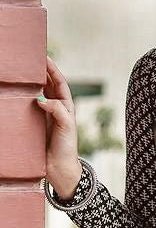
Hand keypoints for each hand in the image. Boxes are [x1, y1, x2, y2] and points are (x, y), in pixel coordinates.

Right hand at [35, 56, 81, 195]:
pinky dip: (23, 99)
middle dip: (40, 72)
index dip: (52, 70)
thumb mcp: (66, 127)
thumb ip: (57, 111)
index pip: (59, 83)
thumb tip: (41, 98)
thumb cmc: (66, 148)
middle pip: (47, 85)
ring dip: (31, 83)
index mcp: (66, 106)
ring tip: (22, 71)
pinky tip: (16, 93)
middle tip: (30, 59)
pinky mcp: (34, 124)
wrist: (59, 169)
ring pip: (36, 94)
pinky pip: (27, 108)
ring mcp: (44, 115)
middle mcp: (55, 108)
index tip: (44, 57)